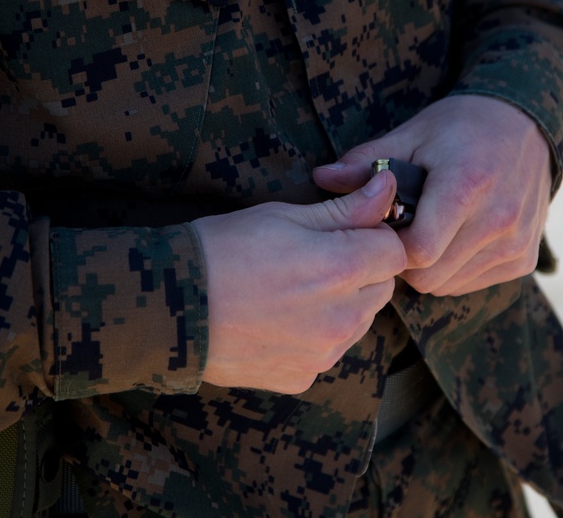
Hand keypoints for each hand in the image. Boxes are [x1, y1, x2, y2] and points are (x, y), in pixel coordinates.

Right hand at [191, 170, 406, 393]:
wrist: (167, 307)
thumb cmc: (222, 250)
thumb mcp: (284, 215)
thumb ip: (347, 208)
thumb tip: (389, 185)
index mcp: (339, 269)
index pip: (395, 250)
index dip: (373, 236)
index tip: (346, 232)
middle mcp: (340, 318)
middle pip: (381, 288)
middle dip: (361, 270)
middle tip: (313, 259)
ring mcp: (322, 354)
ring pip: (359, 321)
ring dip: (342, 304)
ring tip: (292, 290)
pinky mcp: (302, 377)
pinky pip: (329, 350)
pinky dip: (316, 335)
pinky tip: (279, 320)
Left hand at [312, 95, 551, 295]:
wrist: (526, 125)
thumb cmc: (460, 128)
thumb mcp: (411, 135)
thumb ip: (366, 162)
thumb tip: (321, 178)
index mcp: (467, 185)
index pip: (417, 250)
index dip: (391, 243)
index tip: (387, 222)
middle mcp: (498, 219)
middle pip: (430, 275)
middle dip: (407, 258)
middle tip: (405, 226)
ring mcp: (515, 243)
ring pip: (448, 285)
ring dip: (430, 266)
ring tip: (431, 228)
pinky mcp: (524, 259)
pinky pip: (471, 283)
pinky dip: (455, 269)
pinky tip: (455, 237)